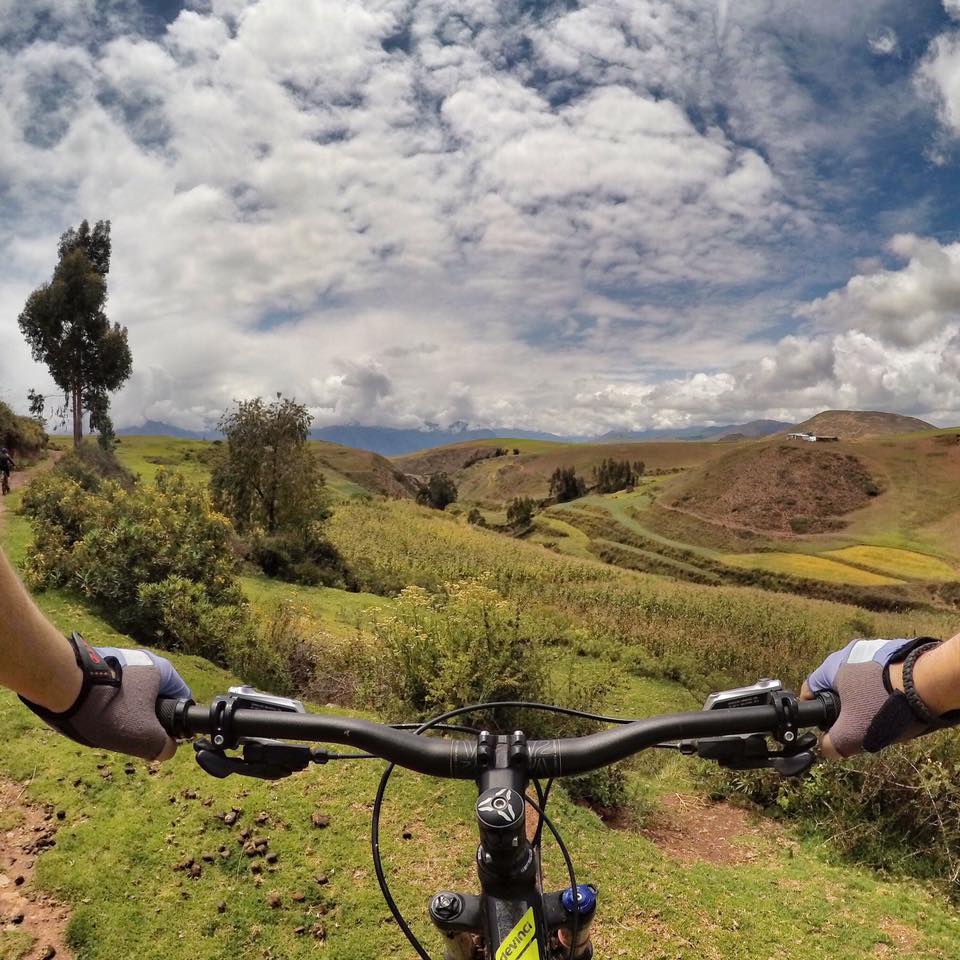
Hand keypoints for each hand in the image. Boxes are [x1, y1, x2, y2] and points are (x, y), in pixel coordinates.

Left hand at [22, 644, 191, 761]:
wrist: (62, 687)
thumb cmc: (109, 710)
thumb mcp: (144, 738)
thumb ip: (164, 746)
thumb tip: (167, 749)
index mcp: (162, 669)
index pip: (181, 698)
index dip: (175, 722)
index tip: (159, 736)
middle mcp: (144, 657)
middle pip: (155, 696)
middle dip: (145, 717)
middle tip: (131, 733)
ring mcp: (119, 657)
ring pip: (131, 693)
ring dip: (124, 709)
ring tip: (107, 724)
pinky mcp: (97, 661)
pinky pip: (111, 687)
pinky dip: (106, 701)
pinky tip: (93, 713)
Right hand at [800, 637, 940, 758]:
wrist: (926, 682)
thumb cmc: (880, 705)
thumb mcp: (851, 734)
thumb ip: (832, 745)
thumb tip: (827, 748)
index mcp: (830, 666)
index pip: (809, 690)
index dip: (814, 712)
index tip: (827, 726)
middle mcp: (847, 652)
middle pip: (836, 685)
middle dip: (844, 705)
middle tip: (857, 724)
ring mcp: (872, 648)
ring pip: (860, 678)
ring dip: (865, 696)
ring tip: (880, 714)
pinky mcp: (893, 650)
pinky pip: (880, 673)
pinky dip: (883, 687)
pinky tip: (895, 702)